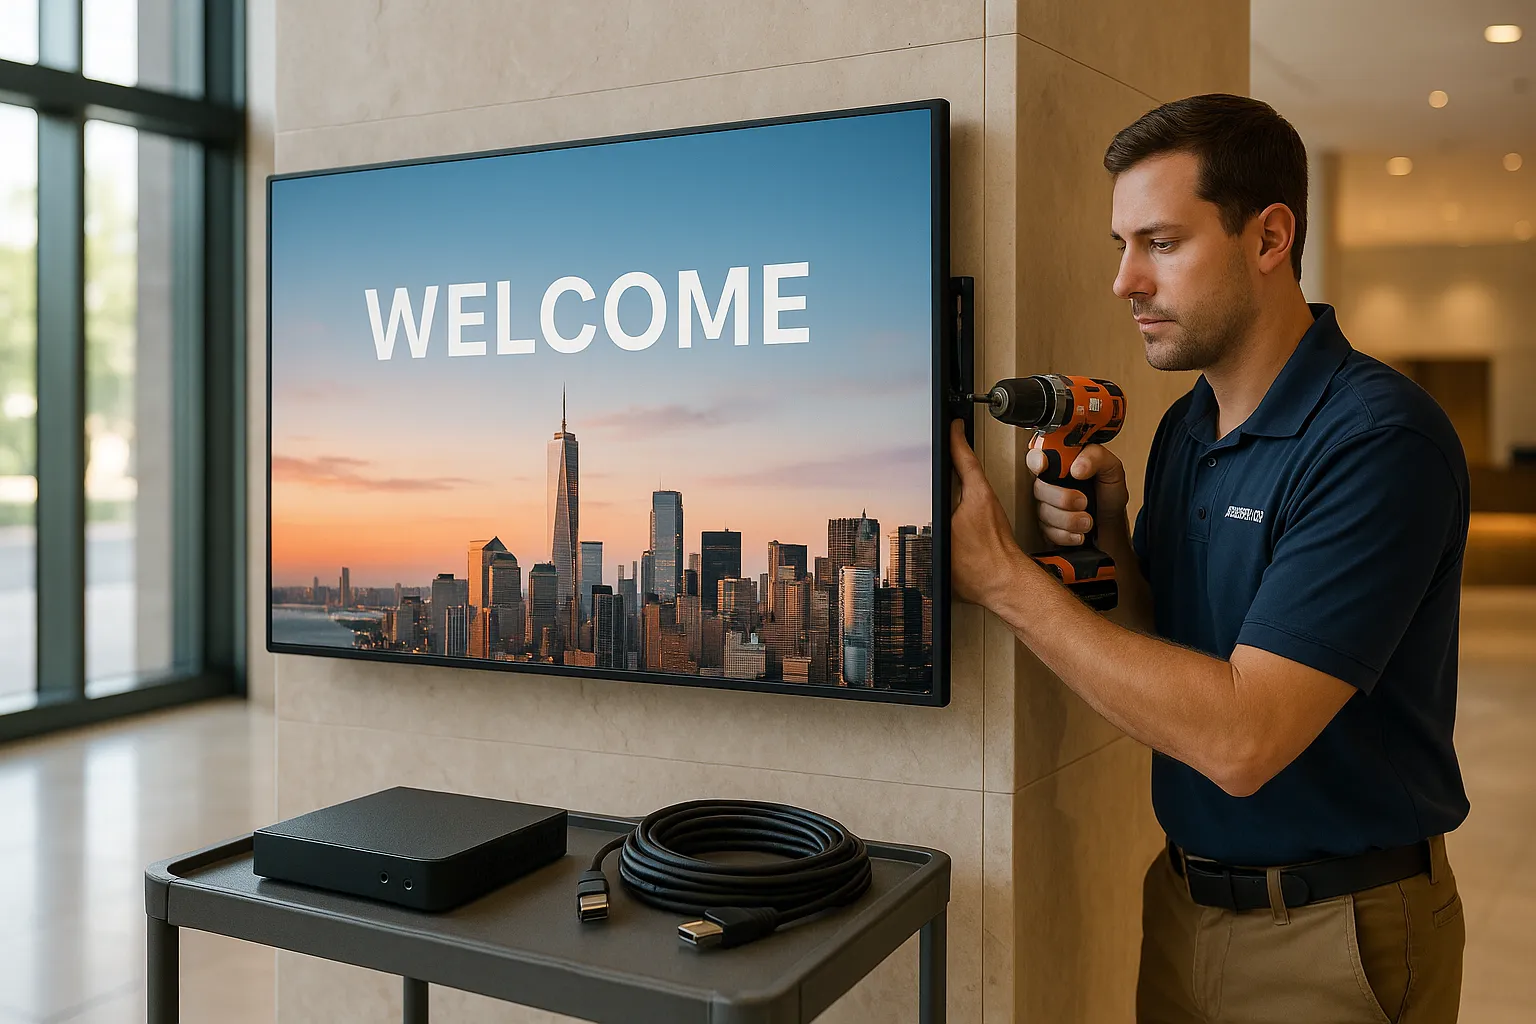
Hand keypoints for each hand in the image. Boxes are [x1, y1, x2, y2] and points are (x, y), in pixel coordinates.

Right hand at [948, 420, 1026, 605]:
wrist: (1004, 585)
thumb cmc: (981, 566)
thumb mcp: (947, 532)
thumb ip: (935, 515)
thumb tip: (926, 496)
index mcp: (976, 495)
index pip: (964, 459)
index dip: (956, 441)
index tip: (952, 424)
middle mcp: (984, 502)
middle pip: (968, 471)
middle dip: (955, 456)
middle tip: (947, 441)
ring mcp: (988, 515)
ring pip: (971, 488)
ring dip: (960, 477)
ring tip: (946, 471)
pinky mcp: (988, 529)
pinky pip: (973, 505)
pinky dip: (962, 499)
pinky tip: (951, 511)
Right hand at [1026, 444, 1128, 546]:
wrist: (1113, 525)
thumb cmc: (1108, 496)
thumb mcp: (1111, 468)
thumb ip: (1096, 457)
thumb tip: (1076, 467)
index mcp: (1061, 465)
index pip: (1037, 456)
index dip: (1036, 460)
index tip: (1043, 465)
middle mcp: (1049, 484)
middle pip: (1039, 488)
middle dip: (1062, 498)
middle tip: (1083, 502)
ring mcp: (1045, 506)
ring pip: (1044, 512)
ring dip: (1069, 519)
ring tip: (1088, 520)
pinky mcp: (1046, 528)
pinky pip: (1048, 532)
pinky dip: (1067, 535)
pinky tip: (1079, 532)